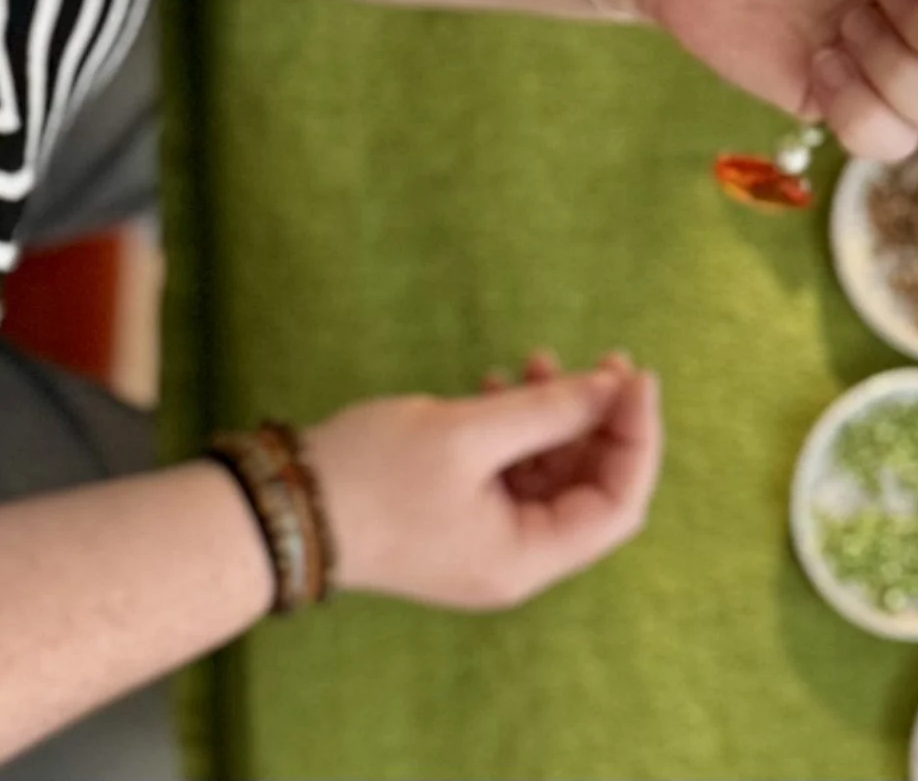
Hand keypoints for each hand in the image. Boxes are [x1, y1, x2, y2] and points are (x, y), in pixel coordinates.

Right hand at [302, 353, 661, 610]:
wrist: (281, 507)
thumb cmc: (371, 475)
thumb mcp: (466, 432)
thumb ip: (547, 411)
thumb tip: (615, 387)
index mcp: (525, 558)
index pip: (617, 505)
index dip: (636, 437)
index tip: (633, 375)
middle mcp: (513, 559)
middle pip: (588, 489)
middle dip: (599, 421)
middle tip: (603, 359)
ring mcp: (483, 540)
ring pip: (548, 473)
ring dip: (553, 416)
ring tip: (536, 361)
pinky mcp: (455, 515)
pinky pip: (508, 471)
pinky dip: (514, 428)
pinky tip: (494, 384)